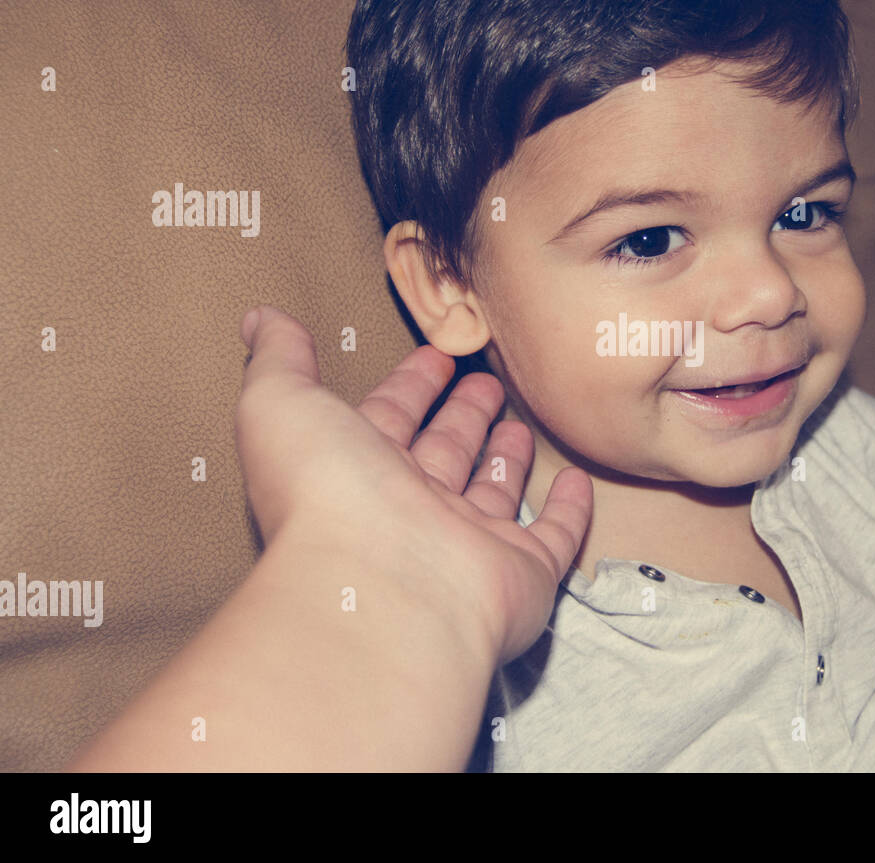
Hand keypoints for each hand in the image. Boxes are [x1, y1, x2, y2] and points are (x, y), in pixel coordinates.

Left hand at [235, 305, 592, 663]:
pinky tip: (578, 482)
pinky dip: (568, 512)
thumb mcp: (283, 405)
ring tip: (521, 421)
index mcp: (360, 473)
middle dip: (463, 416)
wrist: (382, 593)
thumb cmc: (328, 498)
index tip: (434, 352)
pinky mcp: (521, 574)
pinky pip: (552, 537)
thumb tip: (260, 318)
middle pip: (444, 452)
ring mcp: (468, 546)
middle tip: (486, 382)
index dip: (410, 385)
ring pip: (493, 492)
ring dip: (506, 456)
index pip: (390, 418)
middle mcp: (412, 511)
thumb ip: (278, 359)